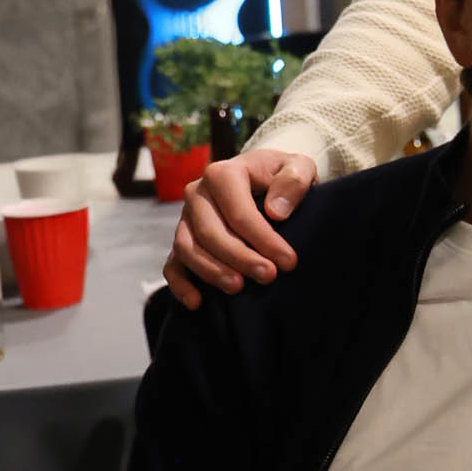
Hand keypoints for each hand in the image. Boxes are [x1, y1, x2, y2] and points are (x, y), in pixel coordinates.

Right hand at [163, 147, 317, 308]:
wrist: (266, 181)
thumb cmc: (283, 177)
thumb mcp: (299, 168)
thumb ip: (294, 180)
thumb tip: (275, 212)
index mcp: (223, 173)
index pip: (238, 211)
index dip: (262, 239)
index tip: (288, 261)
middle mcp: (198, 194)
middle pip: (210, 232)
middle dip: (240, 258)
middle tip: (268, 276)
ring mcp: (186, 218)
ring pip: (188, 249)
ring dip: (212, 272)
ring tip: (239, 288)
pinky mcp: (184, 239)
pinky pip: (172, 264)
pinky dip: (180, 284)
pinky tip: (197, 302)